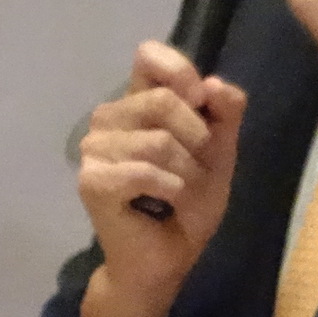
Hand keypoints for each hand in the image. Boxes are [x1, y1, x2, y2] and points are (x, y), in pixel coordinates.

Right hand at [76, 40, 245, 316]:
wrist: (167, 261)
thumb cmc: (188, 205)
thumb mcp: (220, 153)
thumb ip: (225, 113)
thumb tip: (213, 84)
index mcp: (139, 102)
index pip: (148, 55)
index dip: (179, 71)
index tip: (200, 100)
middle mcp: (110, 118)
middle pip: (163, 99)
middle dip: (197, 142)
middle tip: (195, 173)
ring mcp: (95, 149)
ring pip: (158, 141)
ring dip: (186, 175)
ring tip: (181, 195)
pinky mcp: (92, 181)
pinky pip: (144, 171)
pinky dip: (169, 190)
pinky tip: (165, 204)